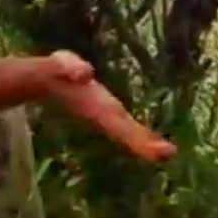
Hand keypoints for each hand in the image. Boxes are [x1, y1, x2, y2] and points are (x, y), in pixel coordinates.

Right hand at [39, 51, 176, 161]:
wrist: (47, 81)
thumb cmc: (56, 71)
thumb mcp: (61, 64)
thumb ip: (69, 68)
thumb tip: (84, 72)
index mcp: (96, 108)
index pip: (118, 124)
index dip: (135, 136)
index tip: (152, 146)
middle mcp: (103, 117)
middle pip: (127, 135)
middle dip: (145, 145)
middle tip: (170, 153)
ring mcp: (107, 119)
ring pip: (129, 136)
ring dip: (147, 145)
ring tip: (169, 153)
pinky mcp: (110, 116)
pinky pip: (130, 130)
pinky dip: (144, 137)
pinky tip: (159, 144)